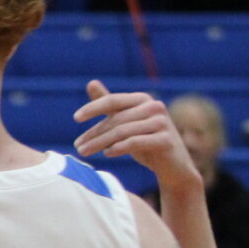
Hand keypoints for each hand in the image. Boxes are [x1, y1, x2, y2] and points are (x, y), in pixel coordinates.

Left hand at [74, 80, 196, 186]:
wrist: (173, 165)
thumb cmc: (145, 141)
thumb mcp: (126, 122)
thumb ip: (110, 105)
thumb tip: (91, 82)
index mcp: (143, 99)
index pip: (113, 100)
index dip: (93, 108)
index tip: (75, 118)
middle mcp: (154, 107)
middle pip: (115, 119)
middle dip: (93, 134)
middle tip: (78, 147)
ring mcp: (162, 123)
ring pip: (122, 132)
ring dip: (100, 143)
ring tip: (84, 152)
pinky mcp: (165, 140)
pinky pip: (135, 142)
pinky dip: (118, 148)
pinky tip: (106, 154)